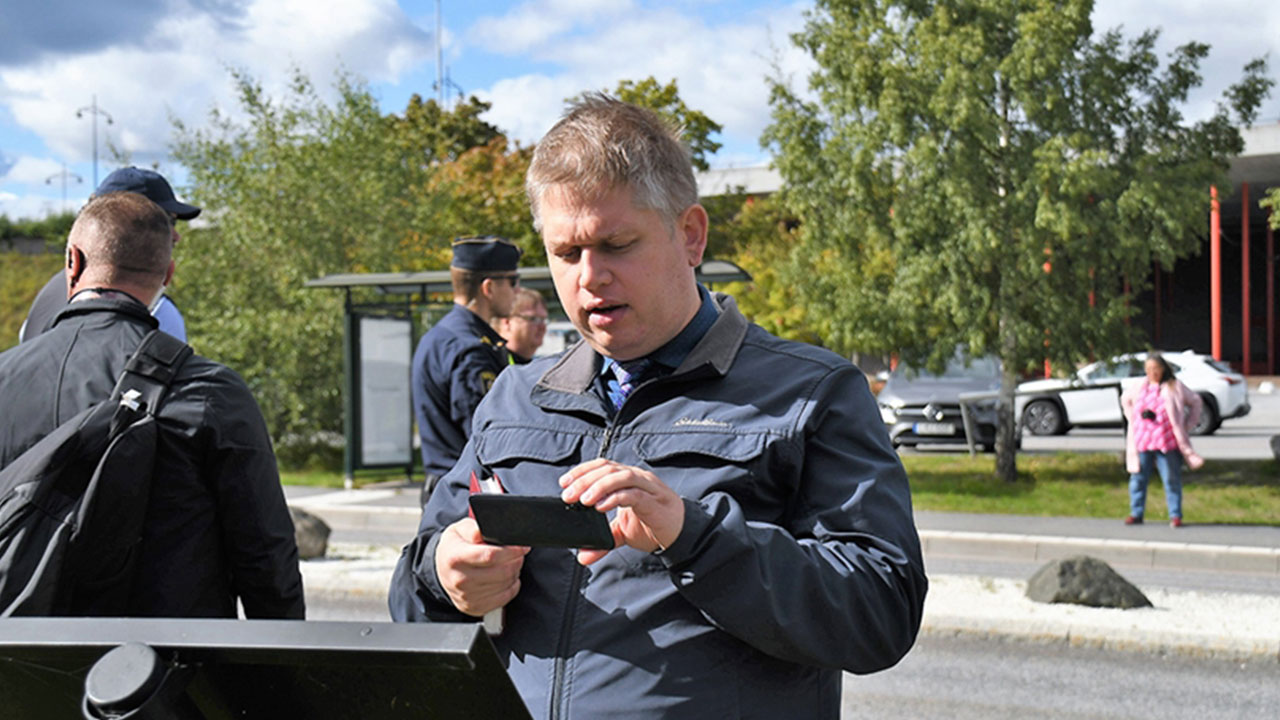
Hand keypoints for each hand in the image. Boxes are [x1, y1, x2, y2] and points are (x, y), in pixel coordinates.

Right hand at [434, 517, 528, 616]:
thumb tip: (484, 531)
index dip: (512, 551)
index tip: (522, 547)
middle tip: (518, 554)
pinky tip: (506, 578)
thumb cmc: (454, 548)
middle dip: (517, 561)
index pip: (491, 556)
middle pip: (502, 572)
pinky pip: (504, 597)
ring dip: (514, 572)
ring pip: (505, 584)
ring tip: (510, 563)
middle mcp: (460, 579)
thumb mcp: (459, 530)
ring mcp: (467, 596)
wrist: (441, 571)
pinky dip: (511, 586)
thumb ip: (474, 529)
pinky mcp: (475, 607)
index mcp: (456, 558)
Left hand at [559, 458, 684, 565]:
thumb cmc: (653, 526)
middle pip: (608, 469)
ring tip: (583, 500)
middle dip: (585, 480)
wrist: (681, 534)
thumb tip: (584, 556)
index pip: (602, 466)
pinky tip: (601, 506)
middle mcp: (637, 478)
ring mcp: (647, 488)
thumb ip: (603, 541)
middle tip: (568, 495)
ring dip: (599, 486)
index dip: (582, 471)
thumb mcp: (622, 533)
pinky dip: (616, 498)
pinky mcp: (654, 501)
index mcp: (627, 479)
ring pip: (621, 477)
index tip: (564, 483)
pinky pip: (634, 494)